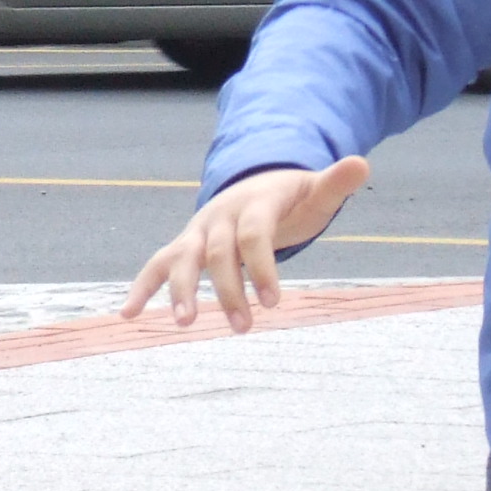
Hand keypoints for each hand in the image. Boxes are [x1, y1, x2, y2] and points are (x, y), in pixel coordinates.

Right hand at [121, 157, 373, 330]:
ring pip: (183, 259)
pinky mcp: (184, 246)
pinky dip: (142, 287)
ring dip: (182, 290)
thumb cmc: (292, 198)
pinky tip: (128, 314)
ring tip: (185, 323)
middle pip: (218, 252)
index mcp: (253, 202)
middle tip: (243, 327)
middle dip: (228, 290)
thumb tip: (362, 163)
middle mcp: (220, 216)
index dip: (262, 267)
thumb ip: (336, 183)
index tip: (275, 302)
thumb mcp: (316, 191)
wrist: (256, 186)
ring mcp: (198, 231)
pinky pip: (159, 265)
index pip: (254, 235)